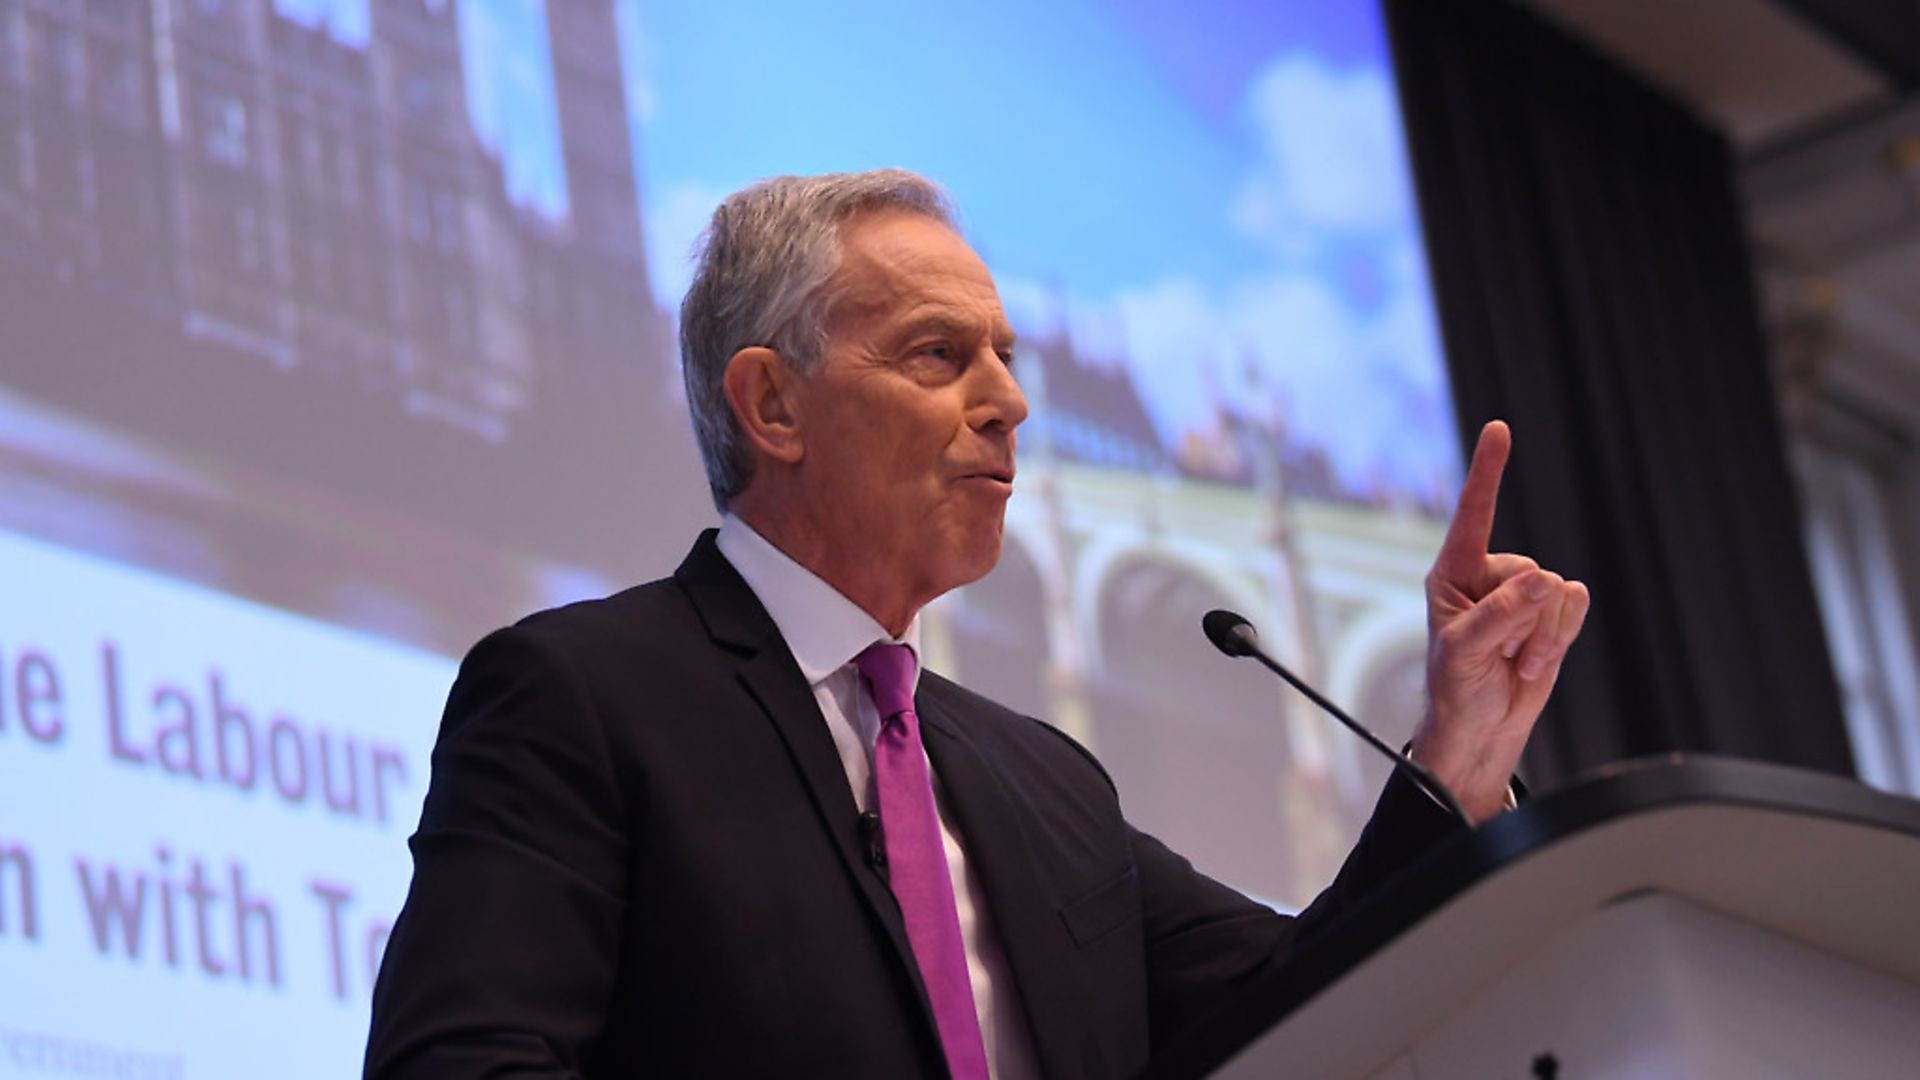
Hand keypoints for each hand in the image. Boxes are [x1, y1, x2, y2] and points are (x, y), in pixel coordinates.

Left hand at [1410, 420, 1589, 821]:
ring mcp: (1524, 594)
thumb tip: (1543, 579)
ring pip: (1559, 593)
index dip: (1488, 472)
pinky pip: (1577, 607)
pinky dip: (1560, 640)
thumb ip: (1499, 614)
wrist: (1482, 727)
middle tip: (1496, 655)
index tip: (1498, 429)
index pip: (1474, 514)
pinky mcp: (1552, 615)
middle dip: (1522, 621)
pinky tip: (1532, 664)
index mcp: (1454, 571)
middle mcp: (1491, 575)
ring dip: (1542, 637)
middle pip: (1531, 573)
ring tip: (1512, 663)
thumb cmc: (1455, 689)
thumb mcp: (1463, 652)